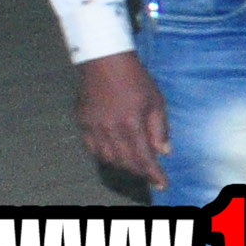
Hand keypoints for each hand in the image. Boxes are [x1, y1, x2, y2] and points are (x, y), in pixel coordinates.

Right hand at [73, 51, 170, 180]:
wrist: (105, 61)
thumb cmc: (136, 79)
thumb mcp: (156, 101)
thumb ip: (159, 129)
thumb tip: (163, 152)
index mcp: (131, 123)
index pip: (143, 158)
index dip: (153, 174)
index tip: (162, 184)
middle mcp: (110, 129)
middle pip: (124, 161)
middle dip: (139, 171)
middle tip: (149, 173)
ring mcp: (93, 127)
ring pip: (107, 158)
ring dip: (122, 165)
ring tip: (134, 164)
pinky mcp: (82, 122)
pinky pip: (92, 148)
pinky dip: (104, 155)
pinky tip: (114, 152)